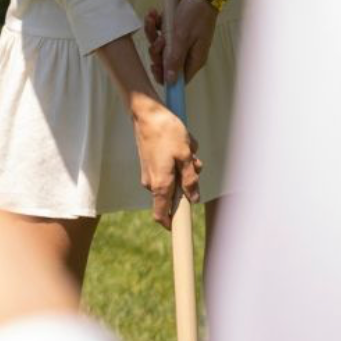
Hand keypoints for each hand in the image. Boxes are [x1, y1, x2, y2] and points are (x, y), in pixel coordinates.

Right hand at [129, 97, 201, 228]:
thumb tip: (194, 198)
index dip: (173, 225)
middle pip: (174, 195)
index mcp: (160, 184)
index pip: (162, 216)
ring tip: (186, 148)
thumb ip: (190, 179)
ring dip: (183, 168)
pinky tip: (179, 144)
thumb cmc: (166, 131)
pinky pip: (168, 169)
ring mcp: (149, 172)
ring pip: (173, 179)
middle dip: (188, 183)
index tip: (183, 228)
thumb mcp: (186, 155)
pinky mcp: (149, 163)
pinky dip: (177, 160)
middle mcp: (151, 182)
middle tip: (194, 163)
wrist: (146, 112)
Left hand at [144, 0, 217, 85]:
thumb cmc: (194, 15)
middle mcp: (187, 52)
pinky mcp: (173, 28)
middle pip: (165, 62)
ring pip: (159, 45)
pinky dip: (154, 23)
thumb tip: (171, 82)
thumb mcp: (182, 38)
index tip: (154, 66)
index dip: (164, 75)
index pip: (178, 78)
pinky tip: (153, 13)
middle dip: (157, 51)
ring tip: (153, 20)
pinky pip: (159, 31)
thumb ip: (174, 59)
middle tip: (158, 41)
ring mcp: (179, 39)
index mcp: (194, 59)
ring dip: (153, 33)